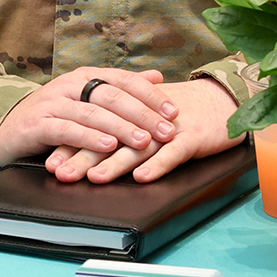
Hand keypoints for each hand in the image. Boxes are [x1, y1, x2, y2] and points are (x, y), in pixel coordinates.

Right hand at [0, 67, 178, 166]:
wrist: (6, 126)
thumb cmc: (55, 114)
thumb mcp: (88, 98)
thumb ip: (121, 87)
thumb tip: (157, 76)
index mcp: (88, 75)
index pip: (125, 80)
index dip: (151, 95)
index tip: (174, 111)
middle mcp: (71, 84)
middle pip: (114, 96)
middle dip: (144, 114)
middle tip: (167, 130)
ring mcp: (53, 102)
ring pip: (94, 112)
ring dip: (122, 127)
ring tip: (144, 140)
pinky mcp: (37, 123)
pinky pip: (67, 129)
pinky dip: (89, 138)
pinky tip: (107, 146)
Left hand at [44, 78, 245, 183]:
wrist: (226, 99)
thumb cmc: (188, 110)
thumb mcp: (152, 112)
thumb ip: (124, 122)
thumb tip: (90, 140)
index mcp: (135, 111)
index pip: (98, 125)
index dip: (73, 142)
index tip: (50, 159)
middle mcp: (148, 117)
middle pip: (111, 136)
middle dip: (83, 155)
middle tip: (60, 172)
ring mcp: (171, 127)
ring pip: (138, 146)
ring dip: (115, 162)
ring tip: (94, 177)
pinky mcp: (194, 137)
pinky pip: (173, 152)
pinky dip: (158, 165)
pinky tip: (142, 177)